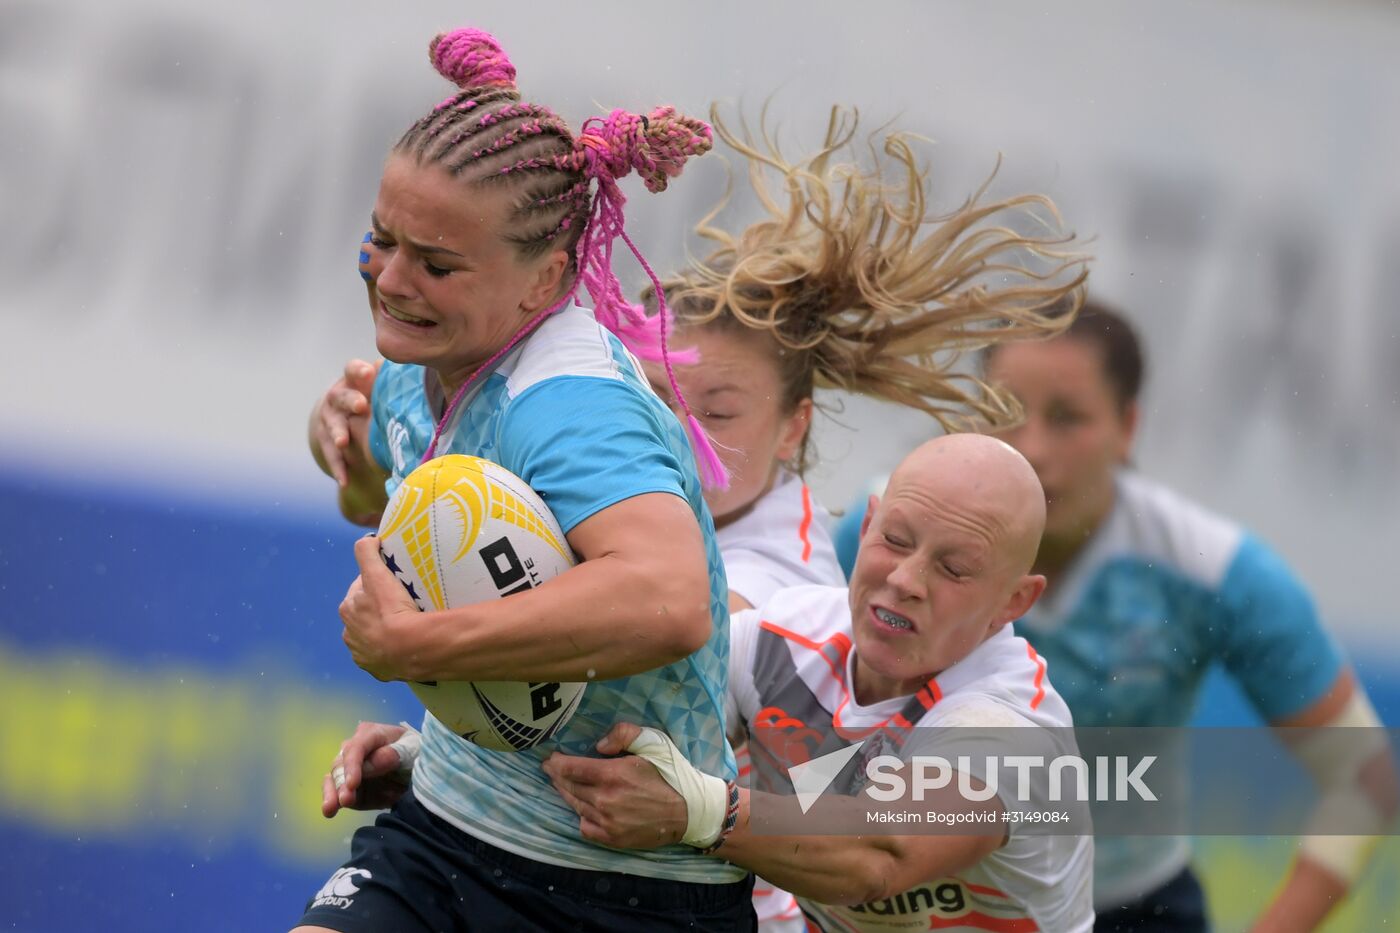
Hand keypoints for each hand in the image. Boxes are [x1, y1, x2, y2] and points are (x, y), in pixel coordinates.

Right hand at [310, 358, 380, 490]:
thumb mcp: (379, 387)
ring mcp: (328, 419)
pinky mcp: (325, 441)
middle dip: (350, 400)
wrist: (344, 415)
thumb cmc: (372, 396)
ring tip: (343, 442)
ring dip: (338, 433)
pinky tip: (344, 481)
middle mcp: (337, 398)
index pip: (352, 370)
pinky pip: (331, 455)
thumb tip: (420, 370)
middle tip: (361, 406)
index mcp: (353, 381)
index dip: (359, 371)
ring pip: (331, 425)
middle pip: (340, 396)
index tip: (368, 373)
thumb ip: (392, 382)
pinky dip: (338, 468)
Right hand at [322, 721, 412, 817]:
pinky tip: (329, 811)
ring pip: (333, 778)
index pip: (357, 748)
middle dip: (342, 782)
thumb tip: (369, 765)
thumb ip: (392, 754)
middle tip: (346, 799)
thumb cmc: (415, 752)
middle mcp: (354, 749)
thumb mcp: (411, 749)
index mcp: (370, 734)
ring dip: (332, 793)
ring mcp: (350, 769)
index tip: (353, 784)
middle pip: (341, 764)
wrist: (419, 770)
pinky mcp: (349, 787)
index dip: (352, 766)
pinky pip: (335, 792)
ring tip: (330, 808)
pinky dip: (331, 801)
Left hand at [339, 536, 423, 680]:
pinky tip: (405, 645)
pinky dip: (392, 651)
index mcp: (348, 609)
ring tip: (406, 625)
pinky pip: (384, 657)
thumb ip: (366, 552)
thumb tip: (367, 539)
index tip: (393, 584)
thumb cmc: (391, 609)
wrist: (408, 648)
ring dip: (385, 631)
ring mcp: (364, 654)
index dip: (376, 584)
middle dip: (379, 608)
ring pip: (374, 636)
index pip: (361, 590)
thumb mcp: (376, 574)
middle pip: (366, 614)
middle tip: (402, 603)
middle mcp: (350, 633)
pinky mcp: (378, 670)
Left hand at [542, 722, 688, 848]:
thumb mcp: (652, 742)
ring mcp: (607, 822)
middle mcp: (605, 799)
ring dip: (565, 794)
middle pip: (568, 787)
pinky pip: (585, 827)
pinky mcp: (612, 838)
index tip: (550, 759)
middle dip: (556, 776)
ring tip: (562, 785)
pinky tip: (583, 808)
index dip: (556, 763)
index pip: (571, 768)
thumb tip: (597, 745)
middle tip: (550, 769)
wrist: (689, 811)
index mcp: (613, 774)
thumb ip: (623, 733)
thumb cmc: (671, 774)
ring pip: (575, 806)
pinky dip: (580, 816)